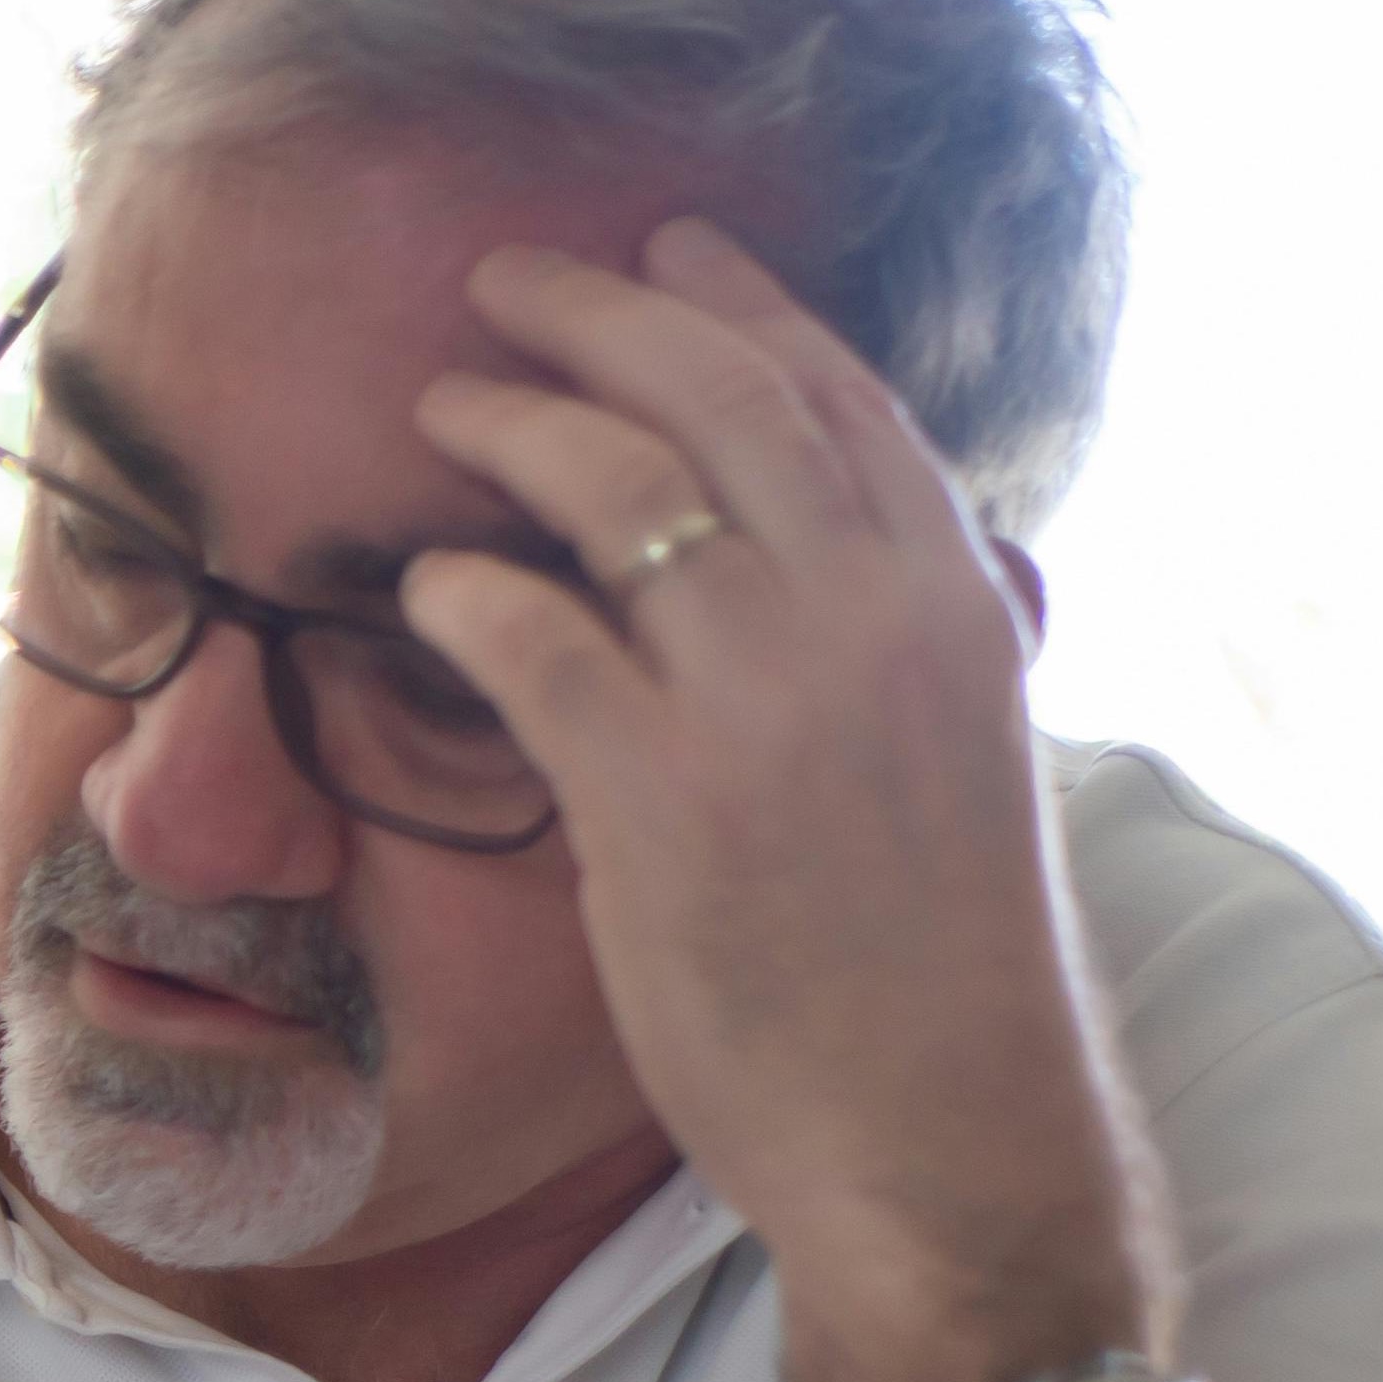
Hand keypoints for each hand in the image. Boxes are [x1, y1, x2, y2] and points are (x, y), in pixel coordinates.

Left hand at [403, 217, 1162, 1381]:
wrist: (946, 1136)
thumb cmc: (938, 976)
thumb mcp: (961, 767)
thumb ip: (904, 654)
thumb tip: (829, 574)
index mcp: (955, 606)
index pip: (844, 402)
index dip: (747, 306)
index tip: (672, 245)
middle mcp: (870, 620)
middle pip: (722, 399)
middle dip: (607, 312)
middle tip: (508, 277)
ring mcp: (765, 699)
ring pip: (620, 489)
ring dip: (516, 422)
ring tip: (441, 400)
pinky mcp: (661, 795)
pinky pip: (532, 638)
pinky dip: (464, 589)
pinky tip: (422, 580)